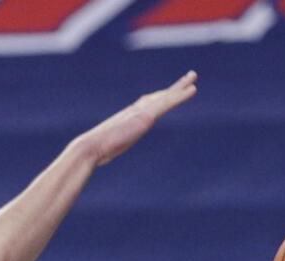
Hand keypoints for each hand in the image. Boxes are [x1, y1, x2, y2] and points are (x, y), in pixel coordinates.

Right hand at [73, 71, 197, 166]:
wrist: (91, 147)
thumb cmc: (94, 152)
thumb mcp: (105, 149)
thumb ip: (107, 148)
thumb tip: (96, 158)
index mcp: (127, 118)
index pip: (146, 104)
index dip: (158, 97)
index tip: (166, 93)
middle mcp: (134, 111)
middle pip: (157, 96)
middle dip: (172, 88)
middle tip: (186, 78)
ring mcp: (140, 113)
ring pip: (165, 96)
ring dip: (180, 86)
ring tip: (193, 77)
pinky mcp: (145, 117)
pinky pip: (167, 103)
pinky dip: (180, 96)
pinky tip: (193, 89)